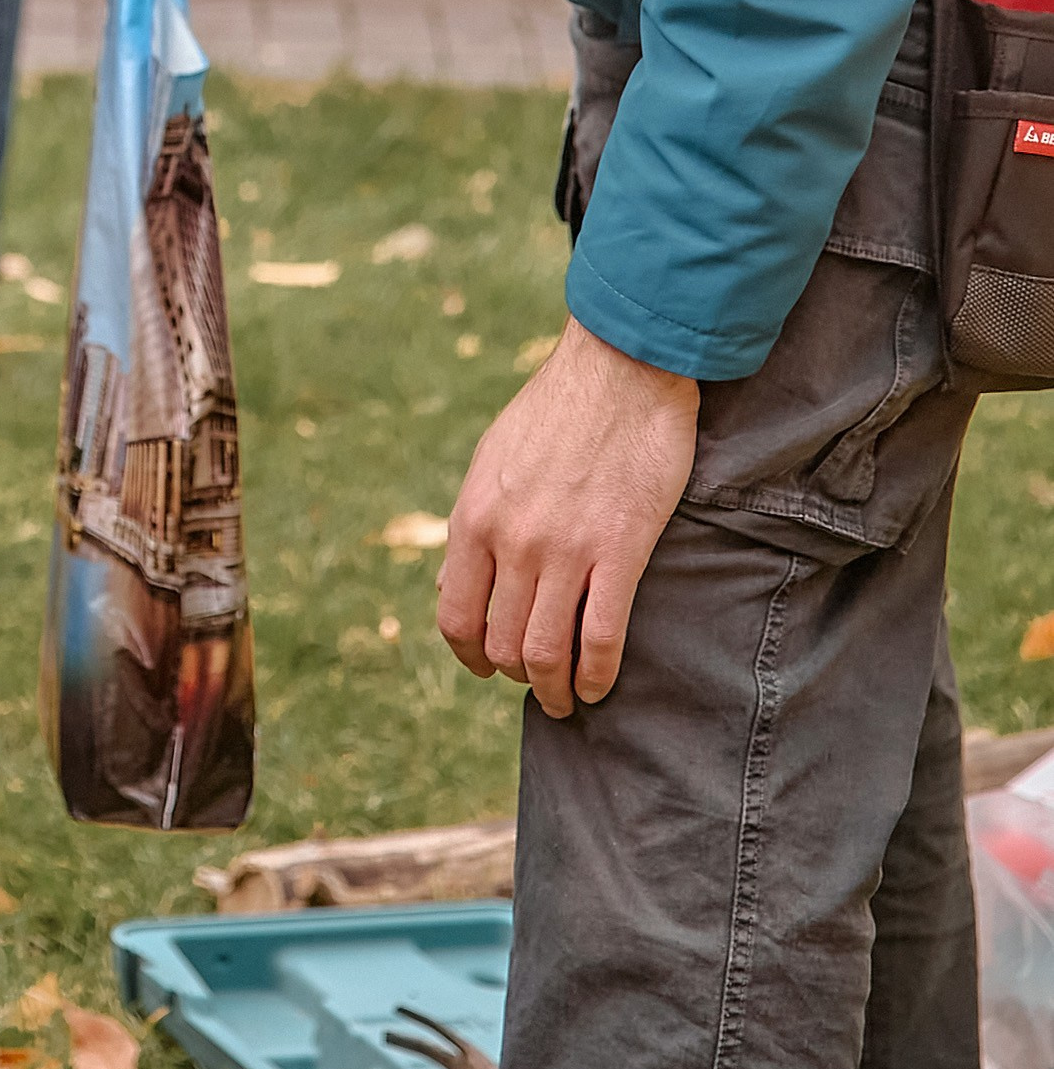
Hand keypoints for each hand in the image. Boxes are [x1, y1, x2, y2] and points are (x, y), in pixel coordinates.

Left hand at [436, 315, 697, 716]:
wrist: (622, 368)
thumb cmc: (556, 410)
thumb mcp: (492, 461)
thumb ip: (473, 526)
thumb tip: (446, 584)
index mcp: (475, 516)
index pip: (454, 615)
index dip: (469, 655)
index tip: (487, 668)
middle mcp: (512, 540)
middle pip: (502, 643)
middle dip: (516, 675)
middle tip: (535, 683)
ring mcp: (565, 549)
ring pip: (546, 652)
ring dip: (553, 691)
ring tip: (564, 700)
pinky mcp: (620, 551)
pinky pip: (600, 638)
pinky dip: (595, 676)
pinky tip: (598, 686)